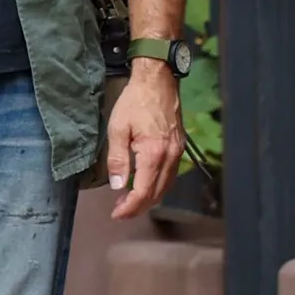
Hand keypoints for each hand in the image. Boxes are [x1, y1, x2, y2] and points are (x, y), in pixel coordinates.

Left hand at [106, 60, 183, 219]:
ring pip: (166, 187)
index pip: (143, 191)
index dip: (129, 207)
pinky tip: (144, 185)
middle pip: (156, 194)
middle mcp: (170, 157)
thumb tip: (116, 186)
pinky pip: (170, 175)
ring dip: (148, 198)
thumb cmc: (134, 102)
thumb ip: (117, 159)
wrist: (157, 81)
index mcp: (153, 153)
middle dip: (138, 207)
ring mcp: (178, 153)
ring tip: (128, 201)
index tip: (115, 213)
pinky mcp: (179, 148)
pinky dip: (157, 186)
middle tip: (119, 211)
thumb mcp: (117, 129)